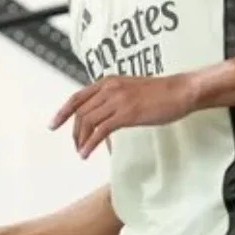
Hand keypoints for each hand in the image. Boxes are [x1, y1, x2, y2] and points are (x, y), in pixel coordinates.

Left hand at [50, 74, 195, 158]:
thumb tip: (104, 113)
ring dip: (81, 139)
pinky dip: (90, 143)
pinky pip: (100, 130)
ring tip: (81, 152)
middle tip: (75, 145)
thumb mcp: (132, 89)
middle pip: (80, 111)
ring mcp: (117, 100)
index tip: (54, 124)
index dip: (63, 111)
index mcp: (109, 81)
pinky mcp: (126, 113)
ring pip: (88, 121)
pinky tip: (87, 153)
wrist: (181, 91)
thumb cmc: (161, 93)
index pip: (78, 96)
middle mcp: (109, 88)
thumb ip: (115, 97)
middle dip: (74, 130)